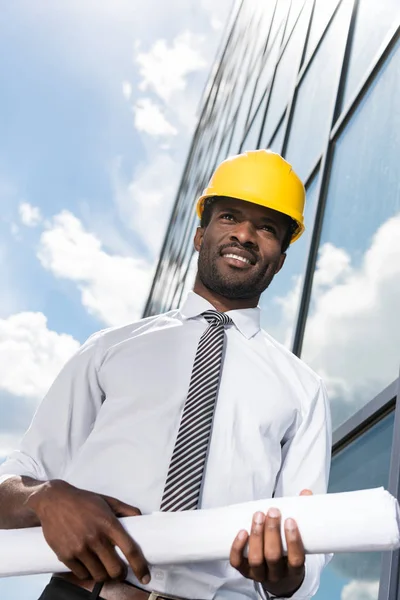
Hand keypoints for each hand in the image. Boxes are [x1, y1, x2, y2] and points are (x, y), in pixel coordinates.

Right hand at [27, 479, 149, 584]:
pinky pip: (82, 574)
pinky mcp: (65, 555)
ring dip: (105, 576)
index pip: (130, 549)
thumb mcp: (107, 501)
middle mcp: (95, 537)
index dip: (140, 566)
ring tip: (105, 569)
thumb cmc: (83, 500)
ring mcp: (79, 548)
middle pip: (115, 569)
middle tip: (120, 571)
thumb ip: (126, 510)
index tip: (145, 575)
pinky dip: (88, 574)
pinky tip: (90, 567)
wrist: (54, 501)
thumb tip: (141, 518)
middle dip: (120, 573)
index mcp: (108, 523)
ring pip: (99, 575)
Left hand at [230, 490, 311, 597]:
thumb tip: (306, 493)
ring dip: (256, 536)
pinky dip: (238, 548)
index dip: (293, 541)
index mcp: (294, 570)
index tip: (290, 520)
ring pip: (256, 559)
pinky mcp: (244, 571)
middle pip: (273, 557)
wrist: (278, 578)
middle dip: (271, 532)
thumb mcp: (298, 539)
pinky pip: (237, 562)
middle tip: (272, 512)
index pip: (296, 560)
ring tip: (258, 515)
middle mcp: (277, 575)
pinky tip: (241, 532)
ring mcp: (259, 574)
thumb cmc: (288, 553)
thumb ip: (303, 516)